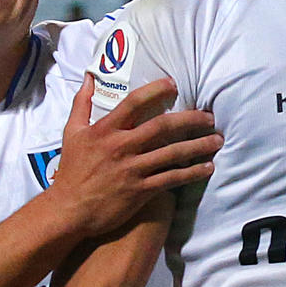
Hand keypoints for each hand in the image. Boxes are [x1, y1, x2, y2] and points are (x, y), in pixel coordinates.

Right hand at [51, 74, 221, 236]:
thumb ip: (82, 102)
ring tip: (217, 140)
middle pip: (162, 127)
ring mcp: (133, 169)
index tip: (173, 84)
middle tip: (209, 116)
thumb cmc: (71, 170)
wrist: (69, 210)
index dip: (155, 91)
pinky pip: (171, 179)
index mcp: (105, 130)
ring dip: (198, 146)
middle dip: (190, 119)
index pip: (134, 103)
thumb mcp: (72, 132)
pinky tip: (207, 168)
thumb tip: (90, 76)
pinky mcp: (140, 190)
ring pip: (172, 153)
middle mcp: (122, 146)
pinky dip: (191, 173)